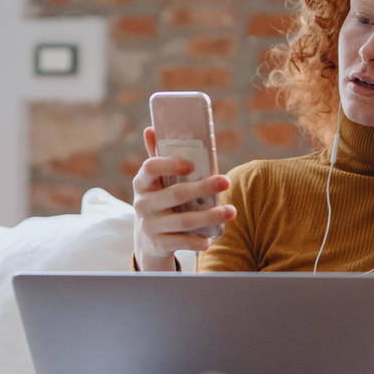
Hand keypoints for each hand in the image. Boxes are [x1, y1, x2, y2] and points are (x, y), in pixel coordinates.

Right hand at [131, 126, 236, 270]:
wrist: (149, 239)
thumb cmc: (159, 200)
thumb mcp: (155, 181)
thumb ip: (157, 157)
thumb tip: (151, 128)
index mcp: (142, 183)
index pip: (151, 167)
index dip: (170, 164)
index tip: (191, 164)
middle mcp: (142, 204)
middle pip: (175, 194)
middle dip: (203, 188)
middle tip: (226, 181)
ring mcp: (150, 226)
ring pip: (183, 221)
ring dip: (209, 216)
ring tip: (231, 211)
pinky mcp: (159, 244)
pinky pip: (181, 242)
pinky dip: (198, 241)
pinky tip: (211, 238)